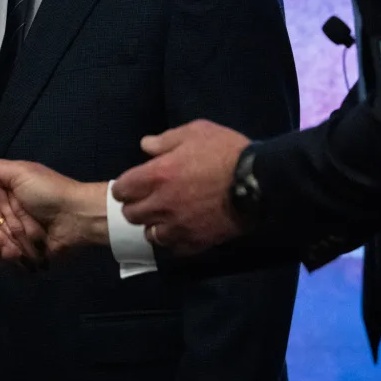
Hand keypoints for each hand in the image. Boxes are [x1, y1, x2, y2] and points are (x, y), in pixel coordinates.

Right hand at [0, 160, 107, 257]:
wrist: (78, 216)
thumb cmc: (49, 191)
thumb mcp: (20, 172)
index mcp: (2, 199)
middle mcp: (5, 219)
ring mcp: (14, 240)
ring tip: (3, 247)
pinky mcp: (25, 257)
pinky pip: (7, 264)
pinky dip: (7, 261)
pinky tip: (14, 254)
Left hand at [113, 120, 249, 254]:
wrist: (258, 182)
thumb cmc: (226, 151)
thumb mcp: (196, 131)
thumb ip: (166, 139)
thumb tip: (144, 146)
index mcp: (157, 174)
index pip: (122, 189)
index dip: (124, 187)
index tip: (132, 185)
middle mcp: (162, 203)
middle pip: (132, 214)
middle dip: (135, 206)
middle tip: (146, 200)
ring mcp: (178, 226)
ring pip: (150, 234)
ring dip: (153, 225)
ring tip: (163, 218)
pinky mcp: (196, 241)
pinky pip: (173, 249)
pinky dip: (172, 241)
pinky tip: (179, 231)